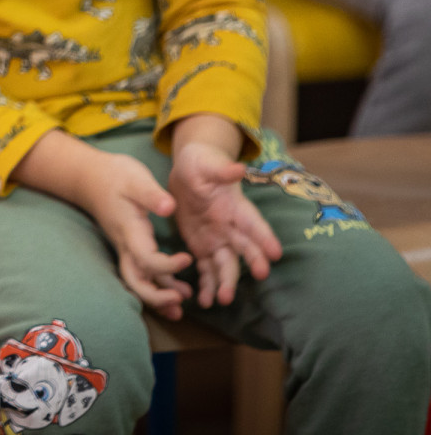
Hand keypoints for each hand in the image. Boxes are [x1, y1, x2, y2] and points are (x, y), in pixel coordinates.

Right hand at [81, 153, 195, 319]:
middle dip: (157, 297)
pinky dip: (158, 285)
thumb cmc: (114, 176)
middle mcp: (126, 245)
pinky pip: (143, 272)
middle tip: (181, 300)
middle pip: (136, 282)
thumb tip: (169, 207)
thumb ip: (152, 194)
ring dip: (159, 296)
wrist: (90, 176)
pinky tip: (176, 290)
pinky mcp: (130, 246)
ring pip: (139, 281)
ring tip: (183, 303)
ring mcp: (126, 248)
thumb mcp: (135, 179)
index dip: (167, 265)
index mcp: (129, 231)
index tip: (187, 259)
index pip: (146, 259)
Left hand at [168, 116, 281, 308]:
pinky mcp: (202, 247)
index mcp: (236, 208)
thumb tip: (239, 168)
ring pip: (226, 264)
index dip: (265, 237)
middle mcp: (231, 228)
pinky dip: (207, 285)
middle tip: (260, 275)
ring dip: (226, 282)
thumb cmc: (202, 164)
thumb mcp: (207, 164)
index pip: (254, 223)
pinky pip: (206, 269)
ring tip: (224, 299)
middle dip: (252, 261)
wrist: (187, 174)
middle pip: (245, 248)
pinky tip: (205, 301)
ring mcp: (218, 240)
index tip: (276, 253)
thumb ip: (222, 169)